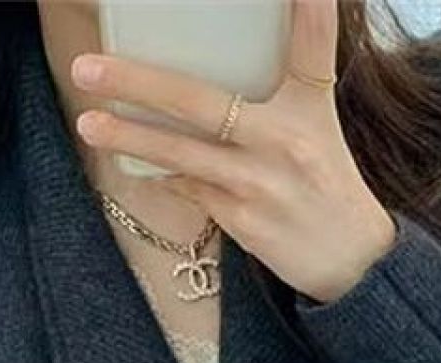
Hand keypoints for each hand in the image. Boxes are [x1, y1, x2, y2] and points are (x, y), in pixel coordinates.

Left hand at [71, 0, 396, 304]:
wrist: (350, 260)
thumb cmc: (323, 180)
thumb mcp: (317, 120)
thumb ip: (288, 75)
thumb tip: (246, 44)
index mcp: (310, 105)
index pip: (311, 43)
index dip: (309, 8)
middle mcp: (285, 141)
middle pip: (202, 102)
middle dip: (140, 83)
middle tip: (90, 68)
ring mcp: (259, 184)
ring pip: (181, 154)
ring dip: (131, 138)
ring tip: (89, 123)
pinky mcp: (243, 222)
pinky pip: (189, 189)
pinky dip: (162, 174)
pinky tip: (134, 163)